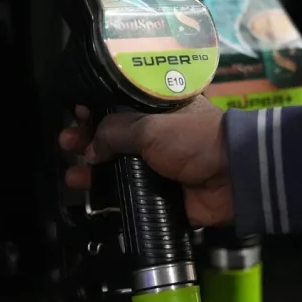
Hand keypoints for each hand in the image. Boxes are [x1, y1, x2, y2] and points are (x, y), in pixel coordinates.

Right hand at [58, 96, 232, 226]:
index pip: (118, 105)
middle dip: (86, 141)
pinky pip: (127, 195)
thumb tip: (91, 147)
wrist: (234, 177)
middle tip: (67, 144)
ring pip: (115, 167)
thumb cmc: (194, 139)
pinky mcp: (159, 194)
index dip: (94, 109)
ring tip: (73, 175)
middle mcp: (155, 135)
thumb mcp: (150, 126)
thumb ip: (114, 132)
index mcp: (157, 108)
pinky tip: (89, 195)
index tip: (75, 115)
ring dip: (91, 170)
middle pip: (111, 137)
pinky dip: (108, 196)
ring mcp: (157, 166)